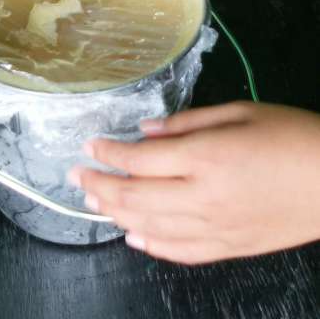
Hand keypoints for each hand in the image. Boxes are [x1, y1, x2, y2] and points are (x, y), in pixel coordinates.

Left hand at [69, 102, 319, 263]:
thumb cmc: (289, 136)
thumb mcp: (240, 113)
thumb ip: (188, 122)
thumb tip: (147, 130)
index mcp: (206, 157)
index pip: (140, 159)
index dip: (108, 152)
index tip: (89, 146)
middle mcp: (202, 196)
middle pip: (134, 196)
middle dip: (98, 185)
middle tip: (75, 176)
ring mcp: (214, 227)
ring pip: (150, 226)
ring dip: (115, 214)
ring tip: (93, 202)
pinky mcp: (228, 246)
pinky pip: (179, 252)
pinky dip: (150, 244)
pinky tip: (133, 235)